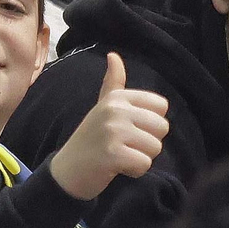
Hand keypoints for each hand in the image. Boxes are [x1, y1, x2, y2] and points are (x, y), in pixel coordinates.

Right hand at [48, 52, 168, 200]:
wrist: (67, 171)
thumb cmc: (91, 139)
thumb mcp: (102, 107)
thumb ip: (113, 83)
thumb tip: (113, 56)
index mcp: (117, 97)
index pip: (161, 106)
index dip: (151, 124)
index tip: (129, 130)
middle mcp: (115, 109)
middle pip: (162, 127)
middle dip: (148, 143)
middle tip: (124, 146)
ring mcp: (113, 131)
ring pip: (155, 147)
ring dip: (140, 158)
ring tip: (119, 156)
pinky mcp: (112, 154)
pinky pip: (144, 164)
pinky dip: (134, 171)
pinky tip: (117, 168)